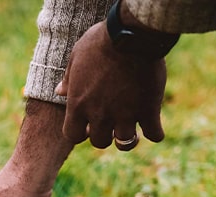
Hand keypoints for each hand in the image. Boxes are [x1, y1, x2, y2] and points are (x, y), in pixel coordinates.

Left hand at [56, 21, 167, 149]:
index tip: (87, 127)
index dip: (80, 133)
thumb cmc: (101, 42)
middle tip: (112, 125)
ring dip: (128, 138)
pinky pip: (154, 133)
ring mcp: (125, 114)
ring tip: (133, 131)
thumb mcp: (77, 56)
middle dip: (105, 135)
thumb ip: (69, 78)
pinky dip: (156, 133)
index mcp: (78, 104)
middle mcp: (99, 114)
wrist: (132, 36)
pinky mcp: (148, 110)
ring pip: (125, 142)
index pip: (72, 135)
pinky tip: (155, 129)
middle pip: (99, 142)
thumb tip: (59, 92)